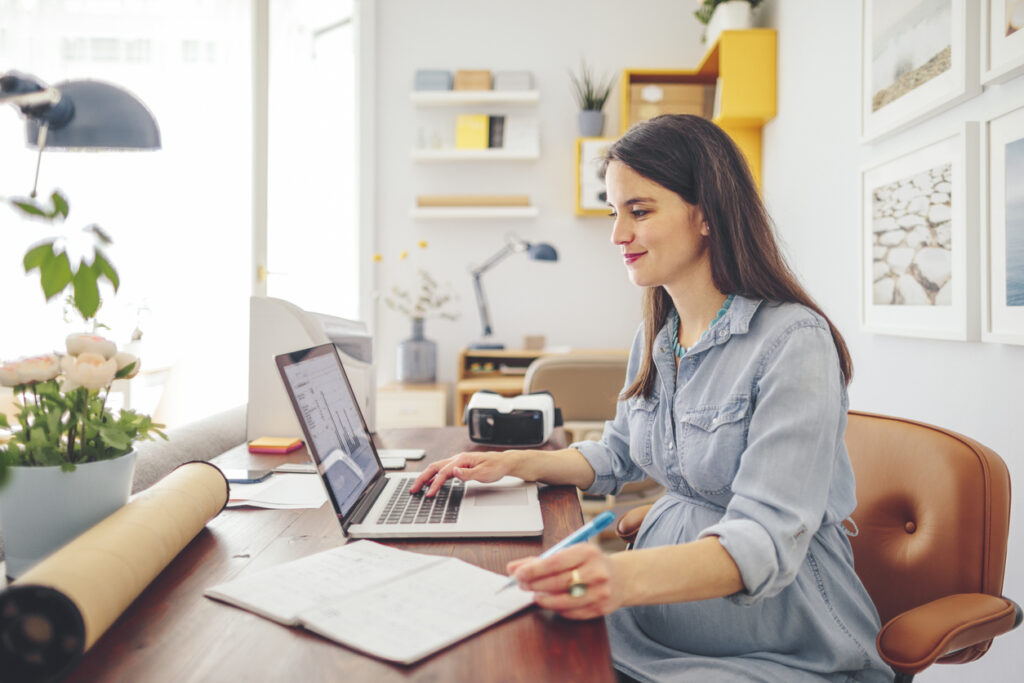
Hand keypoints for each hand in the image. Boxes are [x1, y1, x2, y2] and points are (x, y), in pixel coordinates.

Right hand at [409, 451, 516, 496]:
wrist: (504, 462)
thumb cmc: (495, 467)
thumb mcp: (483, 473)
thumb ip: (467, 474)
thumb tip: (454, 472)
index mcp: (462, 459)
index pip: (443, 473)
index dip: (435, 484)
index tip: (429, 494)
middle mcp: (457, 459)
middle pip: (435, 467)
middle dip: (422, 478)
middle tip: (413, 489)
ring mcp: (458, 462)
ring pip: (437, 468)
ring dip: (426, 477)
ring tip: (417, 487)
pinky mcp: (460, 465)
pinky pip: (443, 470)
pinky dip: (434, 476)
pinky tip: (431, 482)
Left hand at [507, 543, 624, 619]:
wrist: (622, 577)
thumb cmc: (590, 563)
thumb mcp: (571, 552)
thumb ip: (541, 559)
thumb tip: (513, 568)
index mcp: (587, 552)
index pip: (555, 562)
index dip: (534, 570)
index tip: (518, 574)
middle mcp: (596, 572)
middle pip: (557, 582)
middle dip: (534, 584)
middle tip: (522, 584)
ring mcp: (600, 592)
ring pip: (563, 601)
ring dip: (544, 599)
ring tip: (535, 595)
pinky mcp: (600, 609)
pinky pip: (572, 613)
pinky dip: (558, 608)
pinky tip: (552, 602)